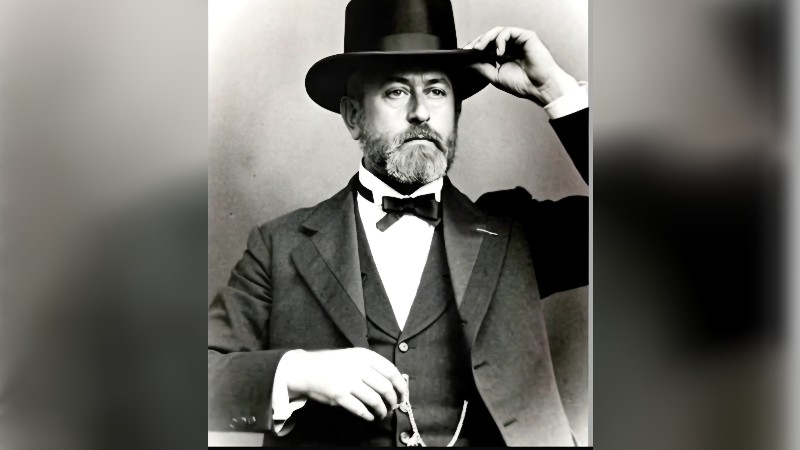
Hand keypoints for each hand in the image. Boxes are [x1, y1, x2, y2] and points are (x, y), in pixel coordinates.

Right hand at [283, 348, 407, 421]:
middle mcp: (359, 367)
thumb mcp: (354, 356)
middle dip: (393, 400)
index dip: (400, 385)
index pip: (391, 371)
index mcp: (364, 355)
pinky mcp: (340, 396)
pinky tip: (370, 417)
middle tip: (394, 406)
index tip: (403, 394)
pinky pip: (361, 410)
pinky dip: (368, 416)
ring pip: (375, 401)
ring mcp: (349, 382)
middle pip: (386, 387)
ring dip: (382, 410)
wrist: (306, 369)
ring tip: (382, 413)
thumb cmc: (333, 363)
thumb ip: (372, 365)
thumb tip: (394, 381)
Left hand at [464, 27, 578, 105]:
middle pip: (490, 37)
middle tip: (470, 50)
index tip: (465, 52)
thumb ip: (482, 67)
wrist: (539, 88)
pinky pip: (509, 32)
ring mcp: (518, 40)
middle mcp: (511, 46)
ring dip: (486, 39)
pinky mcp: (526, 36)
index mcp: (504, 54)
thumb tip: (467, 63)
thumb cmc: (523, 84)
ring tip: (480, 49)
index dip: (475, 47)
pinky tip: (499, 52)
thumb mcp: (495, 76)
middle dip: (478, 42)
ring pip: (497, 31)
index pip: (486, 45)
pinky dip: (500, 40)